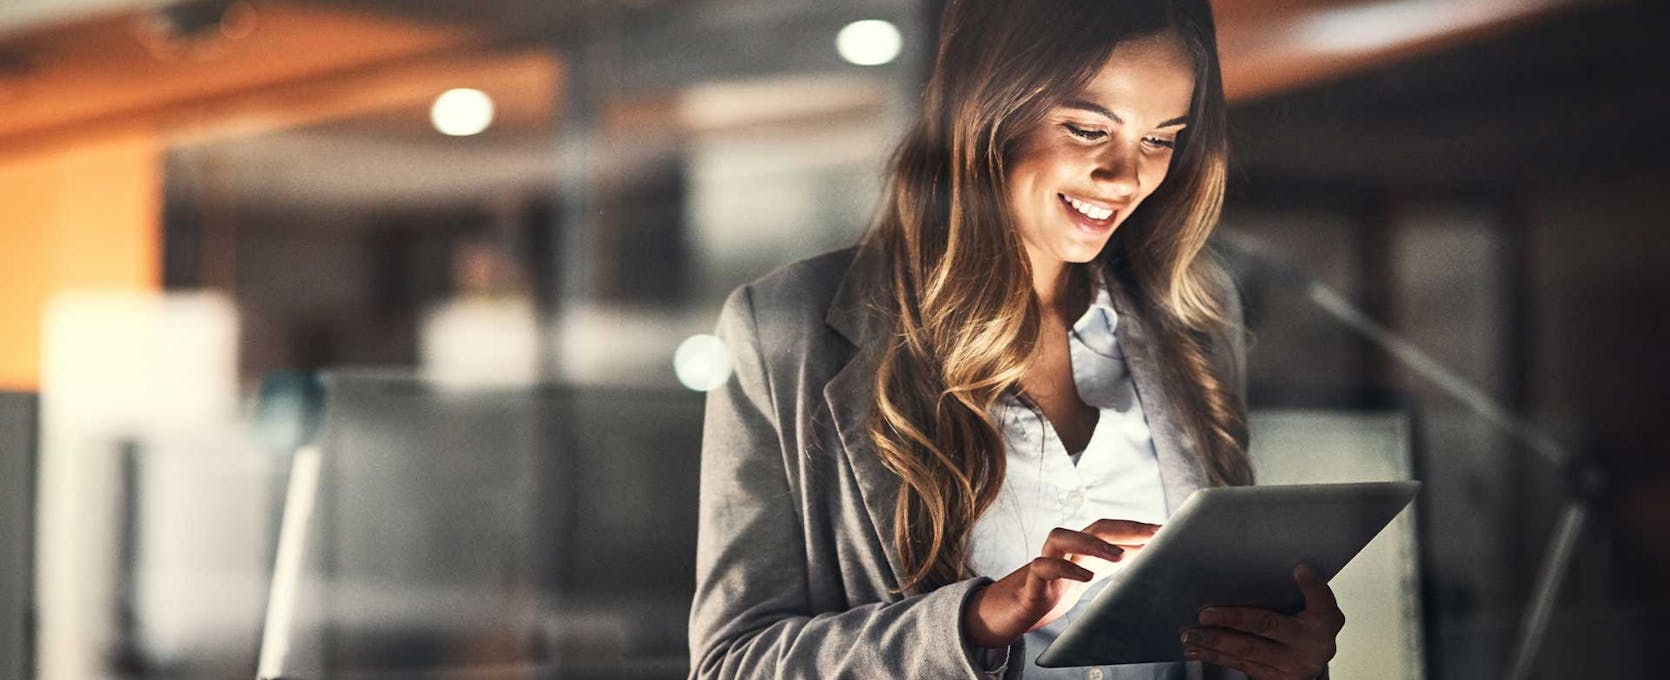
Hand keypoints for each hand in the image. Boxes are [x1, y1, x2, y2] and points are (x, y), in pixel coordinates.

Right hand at [962, 519, 1159, 647]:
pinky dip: (1065, 567)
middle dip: (1125, 527)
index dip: (1136, 528)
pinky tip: (1085, 577)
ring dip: (1092, 542)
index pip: (1109, 530)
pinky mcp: (1029, 583)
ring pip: (1062, 536)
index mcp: (1077, 551)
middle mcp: (1061, 551)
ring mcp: (1043, 563)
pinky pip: (1043, 566)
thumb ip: (1106, 567)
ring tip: (1119, 556)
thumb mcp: (1081, 579)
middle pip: (1092, 527)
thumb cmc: (1046, 594)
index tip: (1166, 530)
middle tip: (1154, 534)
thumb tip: (1143, 560)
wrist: (1005, 614)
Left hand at [1180, 563, 1345, 679]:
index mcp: (1322, 622)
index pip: (1319, 601)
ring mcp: (1290, 665)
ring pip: (1247, 651)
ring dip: (1214, 642)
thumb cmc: (1311, 626)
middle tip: (1204, 615)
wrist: (1314, 659)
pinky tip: (1196, 650)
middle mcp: (1308, 646)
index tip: (1299, 570)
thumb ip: (1310, 591)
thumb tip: (1298, 568)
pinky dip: (1214, 657)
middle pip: (1267, 627)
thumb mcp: (1319, 607)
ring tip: (1190, 635)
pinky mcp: (1273, 678)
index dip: (1311, 587)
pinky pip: (1239, 665)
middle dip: (1232, 621)